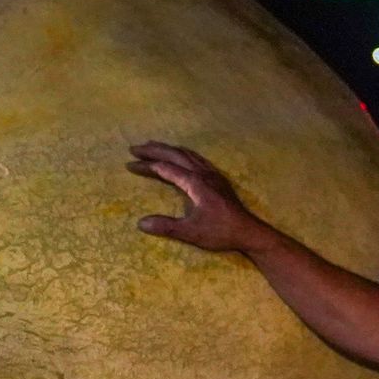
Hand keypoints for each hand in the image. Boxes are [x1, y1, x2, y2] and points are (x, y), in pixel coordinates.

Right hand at [126, 142, 268, 253]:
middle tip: (134, 148)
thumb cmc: (220, 232)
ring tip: (152, 146)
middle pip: (175, 155)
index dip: (146, 166)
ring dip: (167, 149)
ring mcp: (211, 173)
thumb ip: (166, 226)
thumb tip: (140, 223)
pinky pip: (196, 158)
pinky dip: (182, 153)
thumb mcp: (191, 232)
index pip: (165, 169)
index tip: (129, 165)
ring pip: (186, 154)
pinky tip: (180, 156)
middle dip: (153, 150)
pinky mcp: (217, 178)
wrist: (248, 231)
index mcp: (195, 183)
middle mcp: (203, 173)